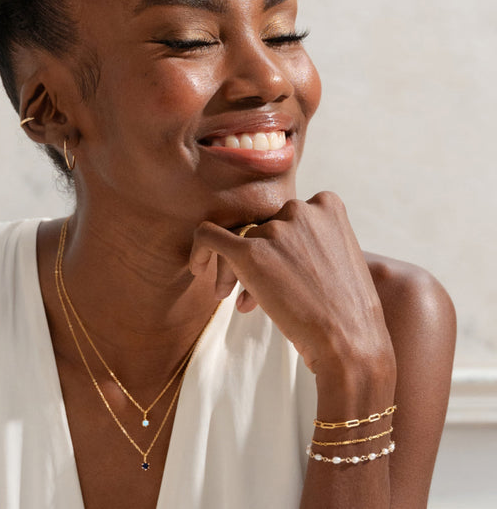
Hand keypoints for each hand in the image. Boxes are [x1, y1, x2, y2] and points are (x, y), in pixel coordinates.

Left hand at [188, 191, 393, 376]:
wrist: (349, 340)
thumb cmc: (346, 309)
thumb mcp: (341, 257)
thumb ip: (311, 239)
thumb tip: (271, 243)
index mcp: (328, 205)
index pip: (287, 216)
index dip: (281, 245)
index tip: (283, 273)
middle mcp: (300, 209)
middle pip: (262, 227)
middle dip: (259, 259)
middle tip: (260, 295)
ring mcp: (275, 230)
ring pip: (239, 239)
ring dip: (238, 271)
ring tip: (243, 303)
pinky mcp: (250, 252)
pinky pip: (207, 236)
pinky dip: (199, 250)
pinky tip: (196, 269)